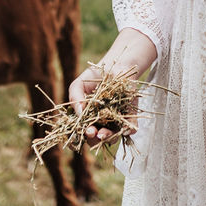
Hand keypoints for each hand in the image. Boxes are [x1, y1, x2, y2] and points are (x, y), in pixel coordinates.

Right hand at [69, 28, 156, 148]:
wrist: (114, 66)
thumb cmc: (93, 77)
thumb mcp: (78, 85)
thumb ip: (75, 98)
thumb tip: (79, 114)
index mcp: (87, 120)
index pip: (83, 134)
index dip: (83, 136)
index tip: (86, 130)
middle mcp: (101, 124)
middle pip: (97, 140)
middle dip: (94, 140)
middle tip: (93, 132)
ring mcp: (115, 122)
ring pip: (113, 137)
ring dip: (109, 138)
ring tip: (104, 132)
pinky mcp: (130, 117)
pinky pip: (130, 128)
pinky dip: (128, 130)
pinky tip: (125, 128)